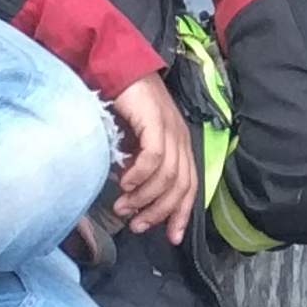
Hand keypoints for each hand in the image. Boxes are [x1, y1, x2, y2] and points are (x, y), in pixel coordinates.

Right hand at [106, 72, 199, 243]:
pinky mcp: (156, 121)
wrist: (117, 69)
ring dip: (145, 197)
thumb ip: (140, 166)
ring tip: (124, 206)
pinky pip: (154, 157)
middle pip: (180, 186)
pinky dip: (140, 175)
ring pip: (167, 176)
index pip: (189, 187)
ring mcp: (170, 129)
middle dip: (160, 211)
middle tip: (138, 224)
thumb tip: (132, 195)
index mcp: (180, 145)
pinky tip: (125, 183)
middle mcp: (180, 139)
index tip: (171, 238)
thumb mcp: (135, 142)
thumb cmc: (124, 106)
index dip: (181, 214)